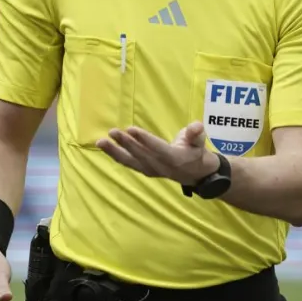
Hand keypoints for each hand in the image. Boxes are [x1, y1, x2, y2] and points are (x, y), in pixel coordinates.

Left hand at [96, 121, 219, 185]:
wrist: (197, 174)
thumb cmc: (197, 152)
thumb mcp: (200, 142)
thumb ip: (196, 134)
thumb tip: (196, 126)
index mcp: (175, 159)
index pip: (158, 149)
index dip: (145, 140)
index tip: (131, 129)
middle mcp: (161, 167)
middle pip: (141, 155)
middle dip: (126, 143)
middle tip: (112, 132)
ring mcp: (152, 170)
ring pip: (131, 161)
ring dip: (115, 152)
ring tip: (101, 142)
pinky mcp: (145, 170)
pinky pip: (129, 164)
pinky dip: (117, 156)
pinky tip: (105, 147)